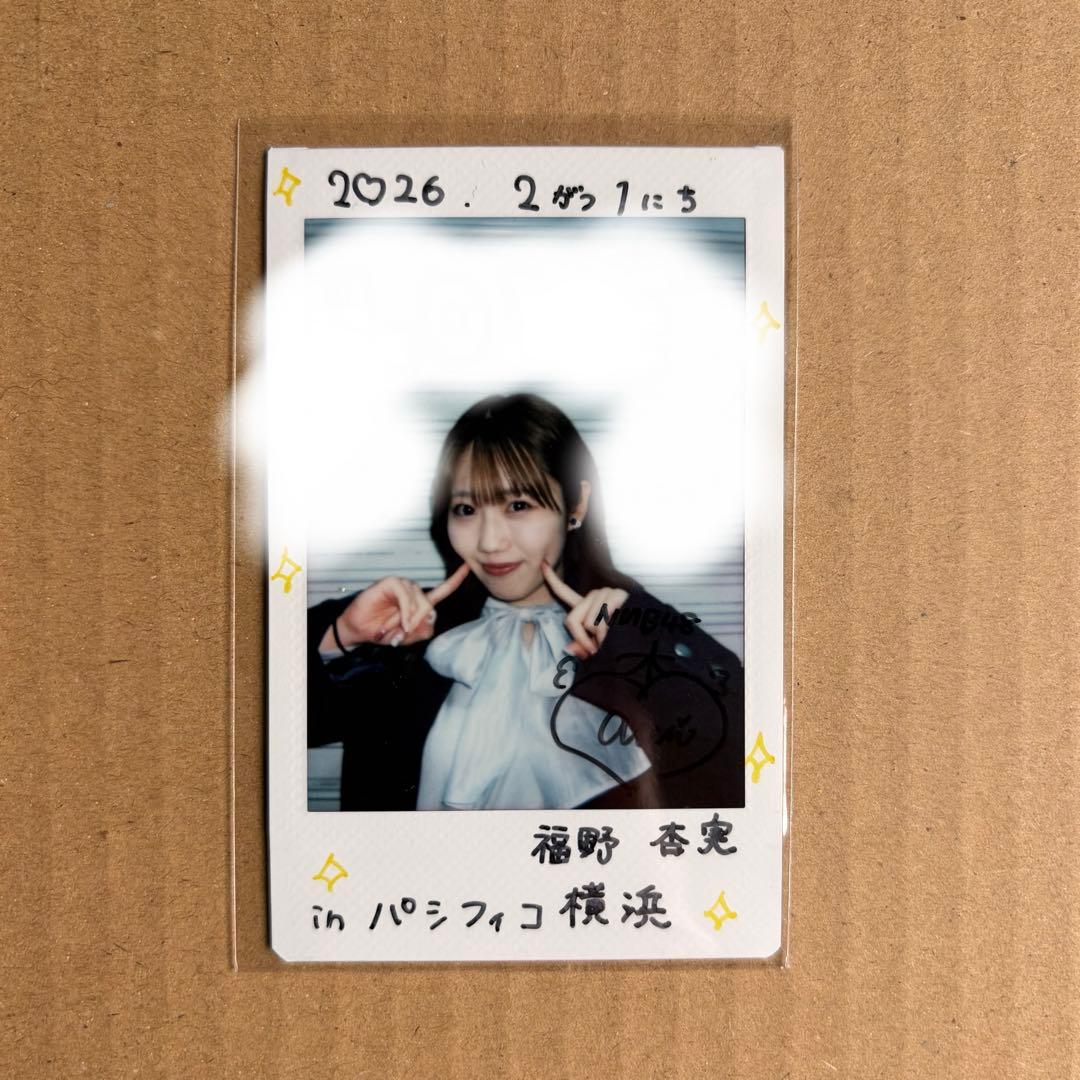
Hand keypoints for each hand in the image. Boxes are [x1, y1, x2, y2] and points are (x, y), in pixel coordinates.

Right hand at [329, 563, 470, 649]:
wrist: (360, 631)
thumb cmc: (384, 632)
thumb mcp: (408, 637)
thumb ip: (423, 631)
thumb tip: (430, 618)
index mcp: (420, 602)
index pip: (443, 589)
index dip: (456, 578)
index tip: (468, 567)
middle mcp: (413, 591)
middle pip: (430, 603)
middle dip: (419, 621)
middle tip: (406, 631)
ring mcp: (402, 586)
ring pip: (419, 600)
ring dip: (410, 618)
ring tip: (399, 627)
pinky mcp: (390, 583)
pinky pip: (405, 595)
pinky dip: (405, 610)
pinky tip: (401, 621)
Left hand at [540, 559, 628, 658]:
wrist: (649, 640)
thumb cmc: (624, 643)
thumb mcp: (599, 647)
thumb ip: (582, 647)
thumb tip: (568, 649)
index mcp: (588, 603)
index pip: (565, 592)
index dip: (552, 579)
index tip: (542, 564)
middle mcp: (595, 595)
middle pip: (572, 619)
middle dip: (581, 640)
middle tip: (595, 650)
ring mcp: (607, 593)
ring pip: (588, 623)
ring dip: (598, 639)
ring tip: (613, 639)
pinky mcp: (618, 596)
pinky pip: (600, 622)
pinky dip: (605, 636)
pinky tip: (618, 633)